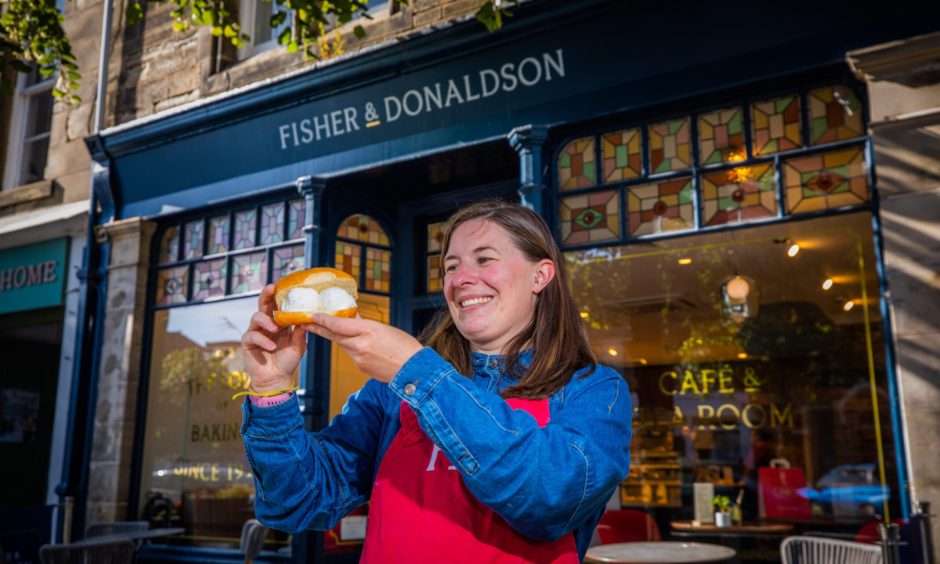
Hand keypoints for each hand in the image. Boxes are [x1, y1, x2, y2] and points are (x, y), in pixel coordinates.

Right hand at [240, 284, 306, 393]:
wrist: (277, 379)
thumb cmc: (287, 361)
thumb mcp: (299, 345)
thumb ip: (300, 331)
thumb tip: (306, 317)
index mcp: (279, 322)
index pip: (277, 305)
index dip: (279, 295)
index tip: (283, 284)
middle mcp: (266, 324)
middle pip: (263, 305)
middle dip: (266, 295)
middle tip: (271, 288)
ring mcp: (256, 332)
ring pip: (256, 317)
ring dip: (266, 321)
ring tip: (276, 328)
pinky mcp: (248, 342)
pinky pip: (252, 335)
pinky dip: (262, 339)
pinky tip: (271, 346)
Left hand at [303, 314, 423, 382]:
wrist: (414, 370)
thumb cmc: (405, 347)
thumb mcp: (385, 329)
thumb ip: (366, 325)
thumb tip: (353, 318)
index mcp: (368, 331)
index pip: (338, 324)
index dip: (323, 320)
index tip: (312, 315)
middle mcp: (360, 345)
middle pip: (335, 336)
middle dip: (320, 329)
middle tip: (307, 322)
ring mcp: (359, 359)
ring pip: (343, 345)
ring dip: (337, 338)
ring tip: (330, 329)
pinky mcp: (361, 368)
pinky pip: (352, 355)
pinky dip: (351, 348)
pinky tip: (357, 345)